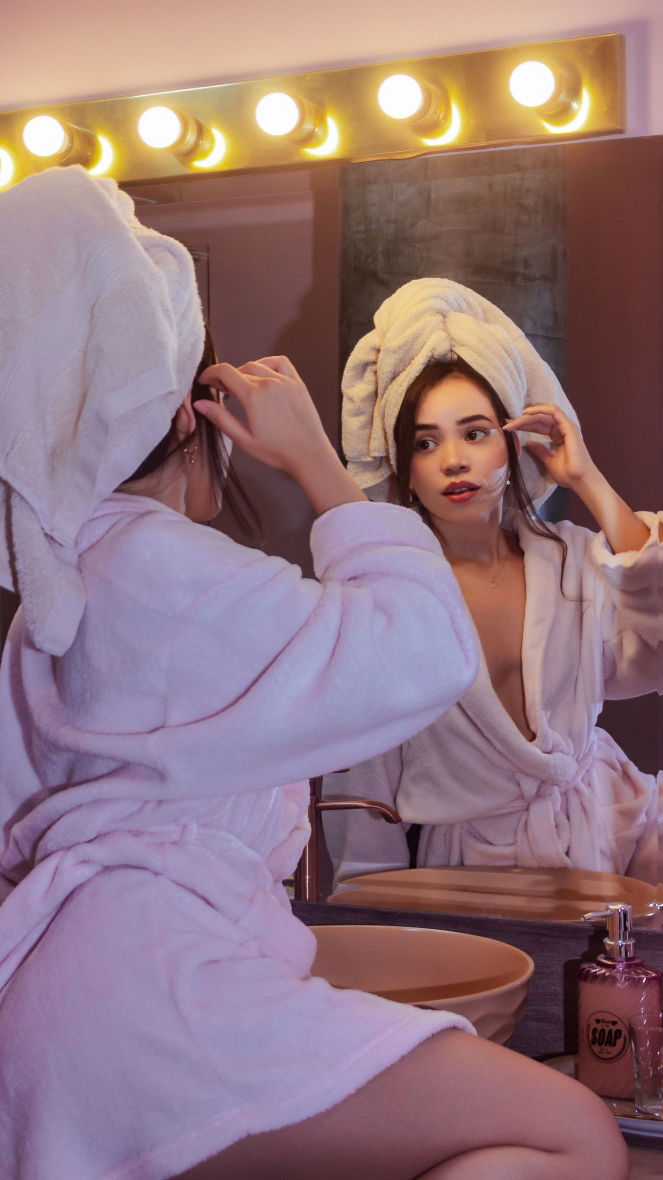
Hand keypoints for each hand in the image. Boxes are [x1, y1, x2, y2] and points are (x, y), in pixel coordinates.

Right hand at [194, 355, 334, 476]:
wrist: (309, 454)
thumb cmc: (278, 451)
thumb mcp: (243, 439)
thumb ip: (220, 418)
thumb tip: (200, 404)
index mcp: (253, 396)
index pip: (224, 372)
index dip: (210, 374)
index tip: (205, 380)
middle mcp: (269, 383)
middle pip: (239, 369)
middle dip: (226, 377)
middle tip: (221, 389)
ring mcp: (285, 381)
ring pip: (257, 365)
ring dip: (244, 372)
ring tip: (241, 386)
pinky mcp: (297, 383)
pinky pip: (280, 362)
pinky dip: (267, 363)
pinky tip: (263, 374)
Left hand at [504, 404, 597, 489]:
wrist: (580, 481)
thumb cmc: (568, 474)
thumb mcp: (549, 461)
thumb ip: (540, 451)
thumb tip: (529, 444)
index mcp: (559, 436)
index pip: (539, 426)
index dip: (524, 425)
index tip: (509, 428)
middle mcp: (563, 429)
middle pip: (540, 419)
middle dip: (523, 421)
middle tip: (507, 424)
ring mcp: (567, 427)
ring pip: (544, 415)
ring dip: (528, 416)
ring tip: (513, 421)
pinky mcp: (569, 427)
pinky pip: (554, 412)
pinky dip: (541, 410)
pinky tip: (527, 413)